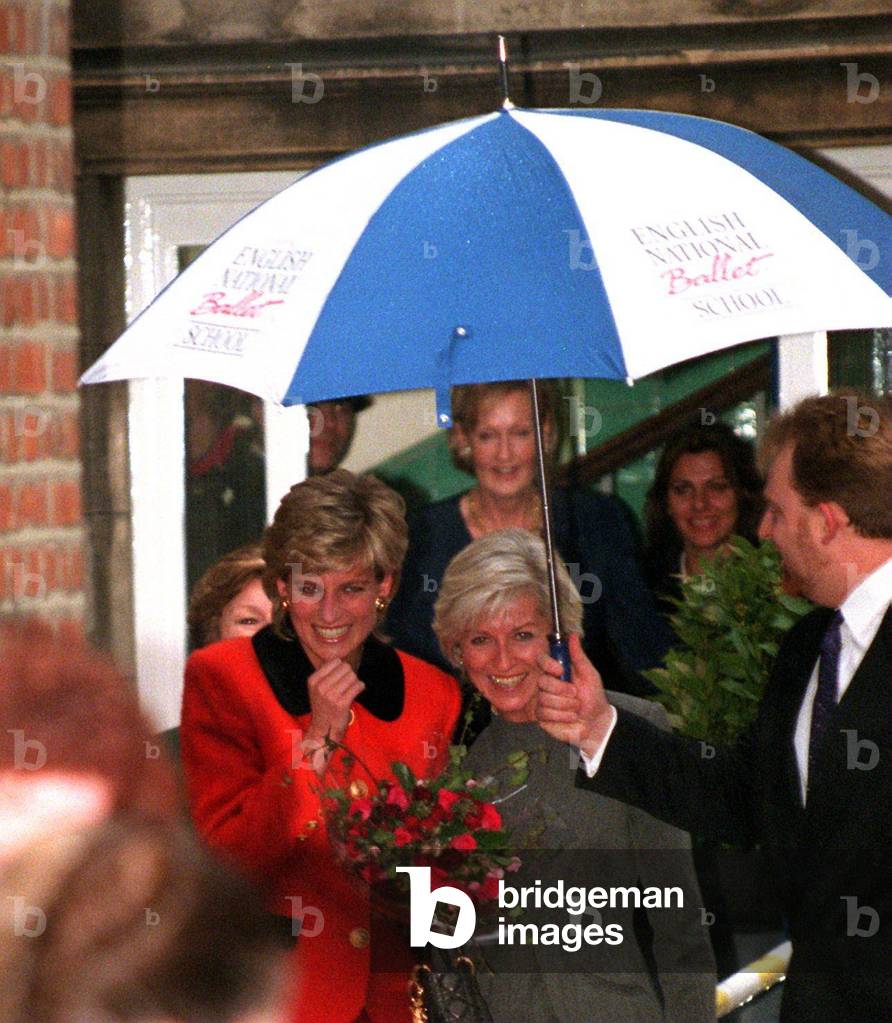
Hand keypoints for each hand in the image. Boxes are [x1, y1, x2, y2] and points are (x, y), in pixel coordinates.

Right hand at [302, 658, 364, 750]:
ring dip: (355, 682)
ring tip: (349, 690)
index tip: (340, 678)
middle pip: (346, 667)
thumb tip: (341, 659)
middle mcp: (321, 687)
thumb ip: (327, 673)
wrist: (324, 729)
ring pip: (353, 676)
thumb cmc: (324, 706)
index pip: (336, 662)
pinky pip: (358, 685)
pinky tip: (355, 693)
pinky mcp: (342, 703)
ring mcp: (331, 695)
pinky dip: (360, 687)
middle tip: (346, 685)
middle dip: (349, 675)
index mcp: (313, 680)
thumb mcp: (318, 688)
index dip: (341, 668)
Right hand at [536, 634, 612, 756]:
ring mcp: (542, 700)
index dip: (548, 664)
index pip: (542, 660)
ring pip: (545, 699)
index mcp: (557, 671)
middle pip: (543, 681)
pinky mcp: (541, 716)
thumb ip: (579, 656)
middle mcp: (547, 684)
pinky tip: (570, 717)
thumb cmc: (593, 698)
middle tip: (575, 694)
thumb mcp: (589, 674)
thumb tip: (572, 636)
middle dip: (563, 690)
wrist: (595, 723)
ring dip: (566, 705)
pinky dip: (563, 716)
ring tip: (575, 708)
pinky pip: (545, 713)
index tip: (560, 670)